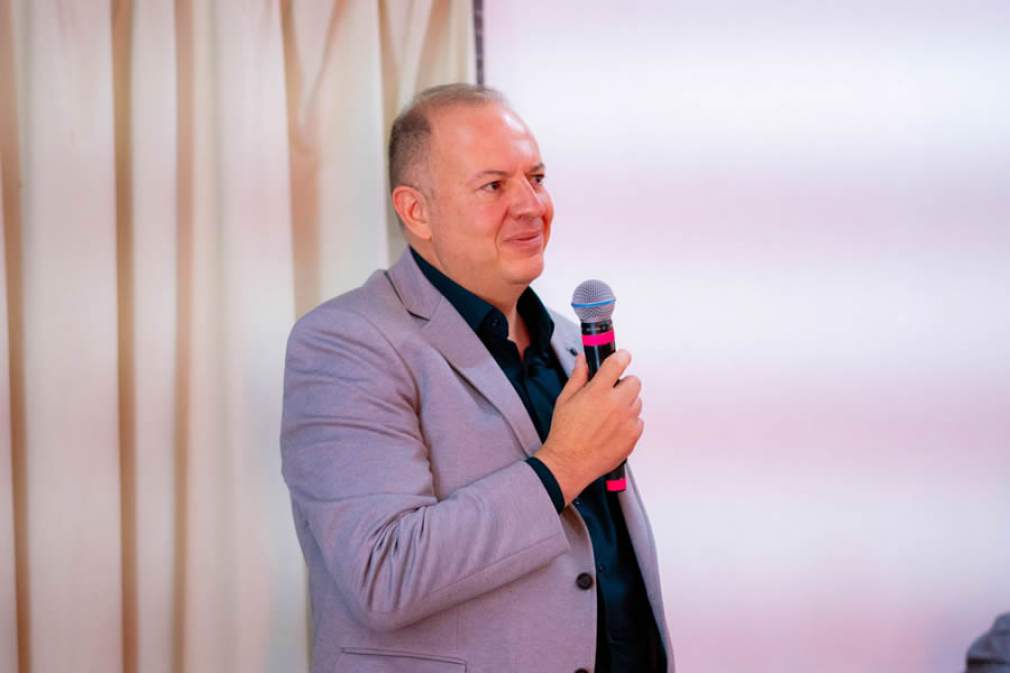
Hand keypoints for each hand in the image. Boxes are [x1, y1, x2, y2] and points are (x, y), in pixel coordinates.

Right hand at [533, 350, 642, 505]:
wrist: (569, 463)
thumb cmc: (565, 435)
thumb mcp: (565, 400)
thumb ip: (578, 377)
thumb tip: (582, 361)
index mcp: (598, 392)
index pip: (618, 362)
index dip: (621, 356)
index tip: (622, 357)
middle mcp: (616, 404)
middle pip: (634, 381)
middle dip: (624, 384)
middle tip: (612, 392)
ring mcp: (627, 420)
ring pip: (637, 401)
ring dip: (627, 404)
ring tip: (610, 415)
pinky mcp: (633, 436)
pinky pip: (639, 421)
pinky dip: (629, 422)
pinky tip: (613, 428)